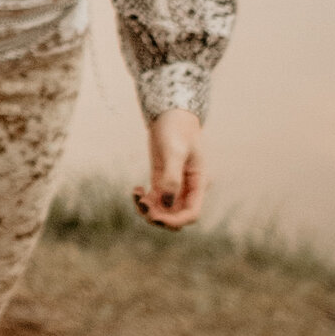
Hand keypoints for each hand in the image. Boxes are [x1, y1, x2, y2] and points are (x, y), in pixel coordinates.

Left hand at [134, 108, 204, 227]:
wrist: (170, 114)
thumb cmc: (176, 129)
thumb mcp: (174, 151)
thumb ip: (171, 177)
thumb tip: (166, 204)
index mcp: (198, 183)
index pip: (191, 213)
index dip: (175, 221)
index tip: (156, 217)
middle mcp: (188, 188)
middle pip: (176, 216)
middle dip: (159, 217)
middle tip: (143, 204)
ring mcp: (174, 186)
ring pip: (164, 211)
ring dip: (149, 210)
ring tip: (137, 195)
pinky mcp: (161, 181)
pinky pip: (154, 201)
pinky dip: (143, 201)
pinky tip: (136, 189)